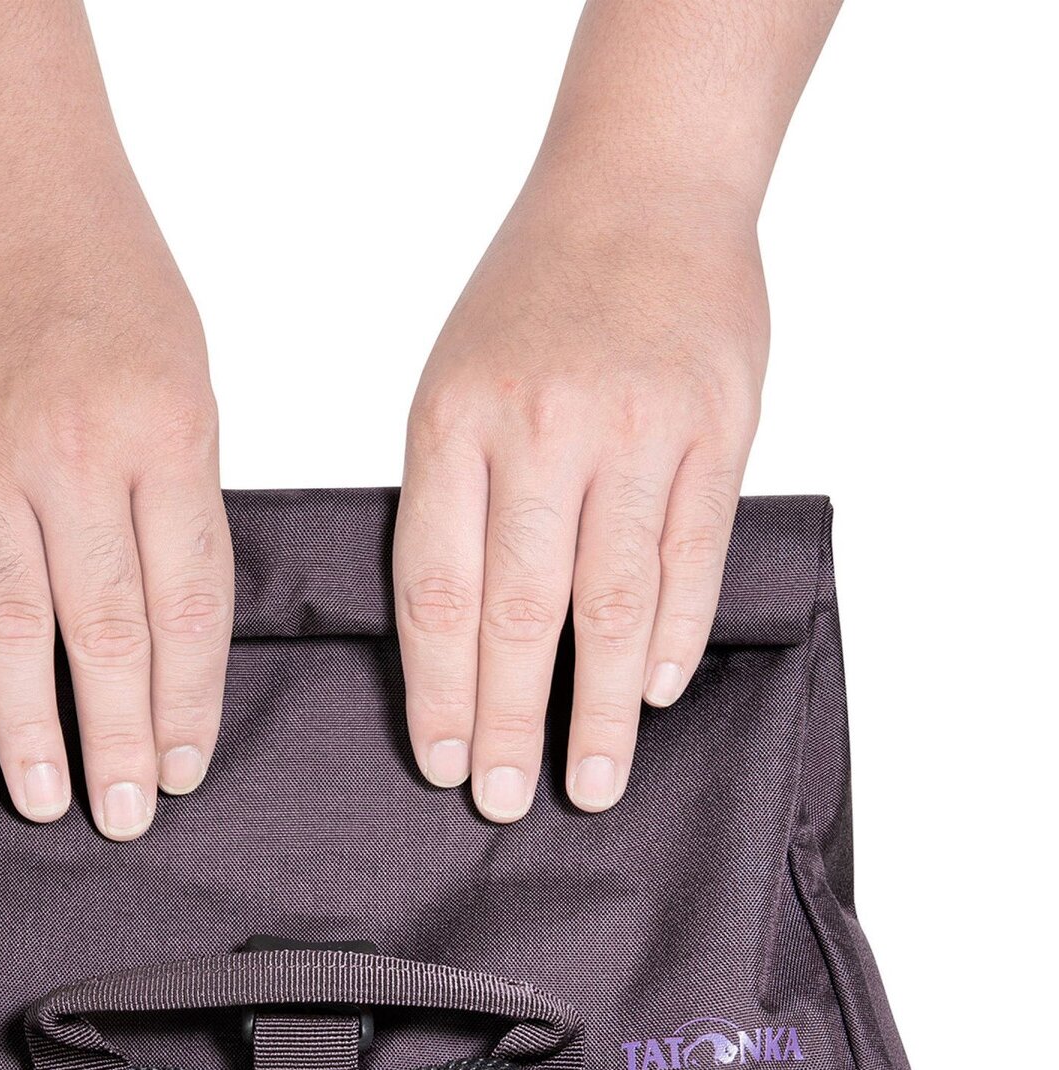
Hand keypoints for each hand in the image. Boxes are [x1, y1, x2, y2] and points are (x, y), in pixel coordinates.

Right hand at [0, 196, 230, 837]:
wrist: (8, 186)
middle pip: (103, 629)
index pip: (186, 604)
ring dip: (27, 719)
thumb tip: (173, 636)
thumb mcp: (190, 388)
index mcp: (168, 438)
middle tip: (125, 817)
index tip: (188, 770)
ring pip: (10, 615)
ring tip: (42, 796)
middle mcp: (75, 452)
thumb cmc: (119, 294)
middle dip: (117, 737)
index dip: (189, 701)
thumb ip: (179, 504)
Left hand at [395, 192, 767, 819]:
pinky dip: (673, 632)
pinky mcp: (714, 426)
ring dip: (597, 704)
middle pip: (518, 610)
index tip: (441, 762)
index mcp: (453, 426)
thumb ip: (449, 499)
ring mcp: (634, 429)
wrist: (641, 189)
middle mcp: (540, 432)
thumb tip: (446, 637)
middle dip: (509, 720)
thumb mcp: (450, 384)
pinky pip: (692, 552)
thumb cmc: (530, 301)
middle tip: (505, 800)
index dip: (438, 689)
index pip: (434, 588)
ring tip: (590, 781)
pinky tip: (650, 691)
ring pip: (613, 598)